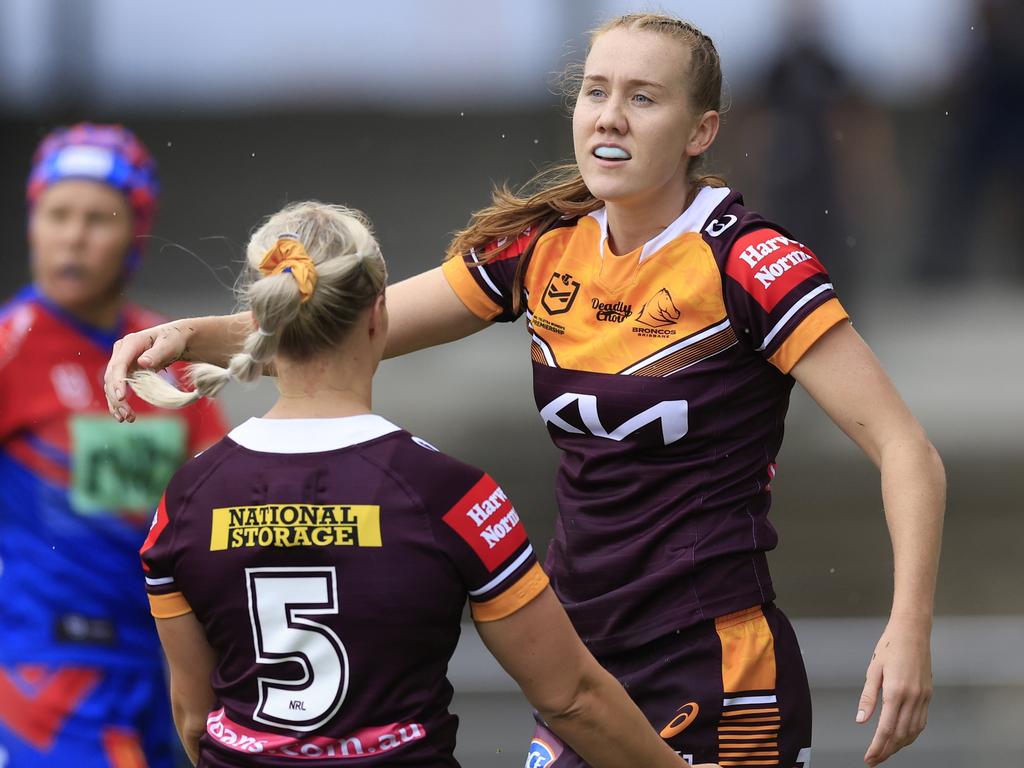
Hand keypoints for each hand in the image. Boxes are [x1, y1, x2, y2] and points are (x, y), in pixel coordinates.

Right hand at [104, 322, 190, 421]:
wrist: (174, 339)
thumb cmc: (172, 340)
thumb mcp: (169, 344)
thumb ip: (157, 353)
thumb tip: (143, 362)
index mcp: (129, 343)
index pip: (119, 365)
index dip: (118, 382)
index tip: (121, 398)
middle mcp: (121, 352)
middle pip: (112, 377)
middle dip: (117, 398)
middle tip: (127, 415)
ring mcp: (121, 363)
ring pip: (111, 386)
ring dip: (116, 403)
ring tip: (127, 419)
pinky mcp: (124, 372)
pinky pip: (116, 389)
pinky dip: (118, 402)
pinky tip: (121, 416)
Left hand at [857, 617, 932, 765]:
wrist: (912, 631)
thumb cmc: (890, 646)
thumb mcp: (874, 670)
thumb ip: (868, 697)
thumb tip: (861, 719)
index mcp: (896, 692)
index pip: (886, 729)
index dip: (877, 747)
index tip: (869, 758)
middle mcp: (912, 698)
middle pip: (900, 735)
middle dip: (887, 750)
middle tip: (874, 760)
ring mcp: (923, 697)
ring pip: (913, 731)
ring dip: (900, 745)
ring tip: (886, 752)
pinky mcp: (928, 695)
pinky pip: (921, 722)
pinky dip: (911, 734)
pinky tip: (903, 738)